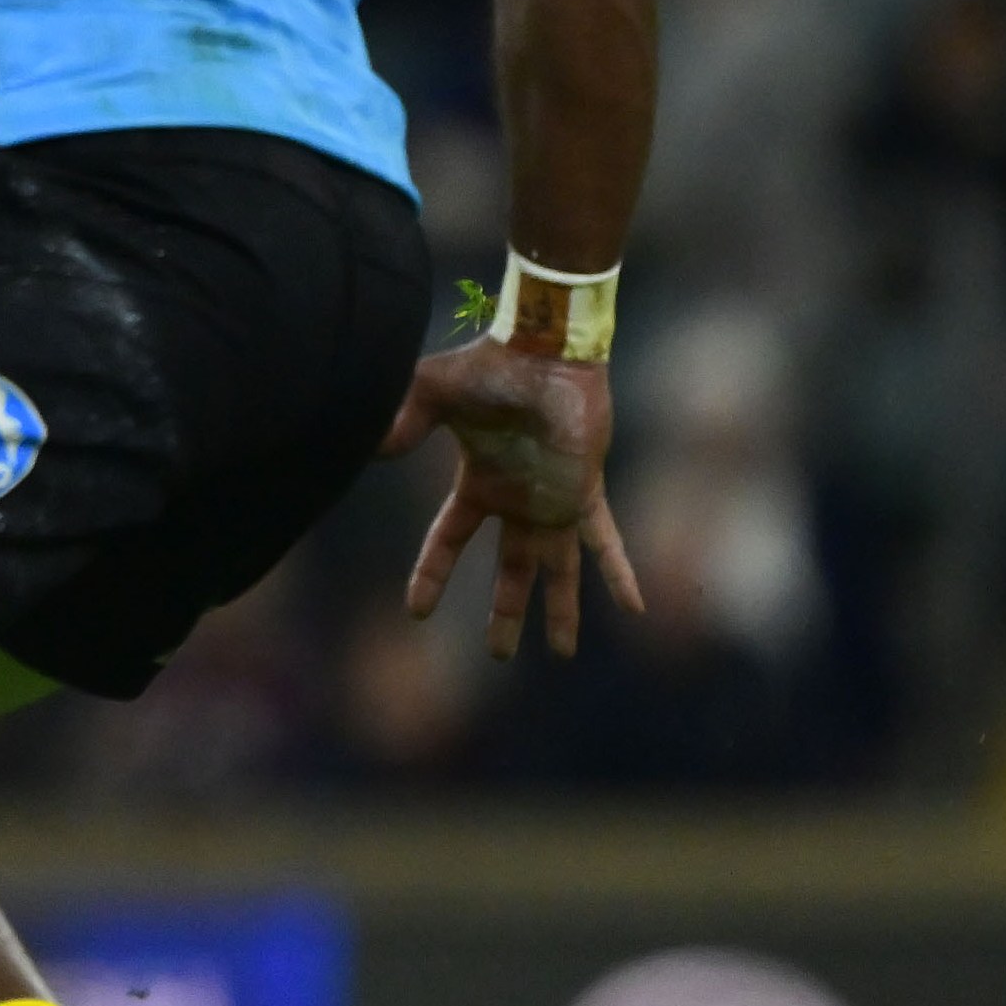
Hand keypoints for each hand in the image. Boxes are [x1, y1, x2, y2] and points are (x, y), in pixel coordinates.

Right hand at [378, 341, 643, 658]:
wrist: (547, 350)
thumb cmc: (489, 366)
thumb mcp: (431, 393)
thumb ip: (404, 421)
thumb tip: (369, 448)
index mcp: (480, 485)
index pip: (449, 542)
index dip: (432, 576)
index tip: (417, 612)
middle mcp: (518, 503)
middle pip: (511, 572)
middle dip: (505, 614)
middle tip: (499, 655)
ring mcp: (554, 501)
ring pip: (558, 569)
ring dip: (561, 611)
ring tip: (565, 653)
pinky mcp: (585, 492)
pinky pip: (605, 541)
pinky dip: (619, 572)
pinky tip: (635, 606)